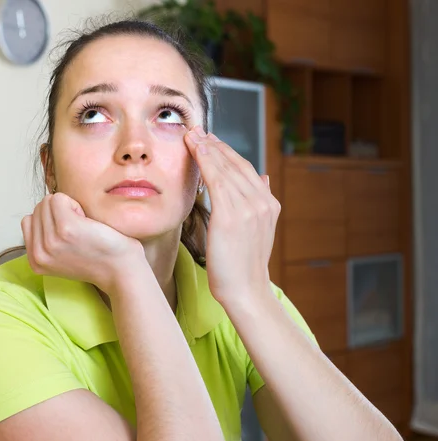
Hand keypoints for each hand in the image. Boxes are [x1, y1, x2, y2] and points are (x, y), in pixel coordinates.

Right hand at [21, 193, 143, 293]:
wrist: (121, 271)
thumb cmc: (99, 259)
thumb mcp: (62, 256)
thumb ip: (46, 239)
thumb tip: (41, 210)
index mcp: (35, 260)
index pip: (28, 220)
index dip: (52, 220)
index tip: (70, 237)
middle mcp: (38, 253)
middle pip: (38, 208)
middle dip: (60, 213)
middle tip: (80, 233)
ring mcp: (50, 241)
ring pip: (48, 201)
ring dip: (68, 208)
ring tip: (84, 229)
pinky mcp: (65, 228)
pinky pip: (59, 198)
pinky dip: (76, 204)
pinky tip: (88, 223)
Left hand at [184, 125, 280, 305]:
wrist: (246, 290)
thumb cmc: (244, 265)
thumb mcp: (258, 231)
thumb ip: (259, 203)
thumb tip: (263, 178)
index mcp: (269, 204)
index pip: (246, 169)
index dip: (227, 152)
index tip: (210, 140)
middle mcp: (262, 202)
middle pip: (236, 164)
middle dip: (215, 145)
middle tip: (197, 130)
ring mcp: (249, 208)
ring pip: (225, 168)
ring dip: (207, 148)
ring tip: (192, 135)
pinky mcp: (231, 216)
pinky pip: (217, 180)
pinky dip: (206, 162)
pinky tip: (196, 150)